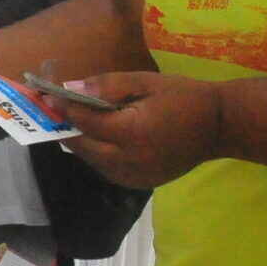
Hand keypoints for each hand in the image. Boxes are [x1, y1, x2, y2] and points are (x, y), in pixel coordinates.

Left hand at [35, 69, 223, 187]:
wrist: (220, 126)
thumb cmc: (184, 97)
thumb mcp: (146, 82)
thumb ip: (108, 86)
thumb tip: (72, 89)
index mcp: (132, 133)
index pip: (86, 123)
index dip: (64, 109)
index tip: (47, 96)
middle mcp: (129, 160)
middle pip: (83, 146)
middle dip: (66, 128)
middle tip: (52, 111)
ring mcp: (134, 176)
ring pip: (93, 161)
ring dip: (80, 143)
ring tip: (71, 122)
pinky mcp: (140, 183)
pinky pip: (107, 169)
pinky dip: (98, 154)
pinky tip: (97, 138)